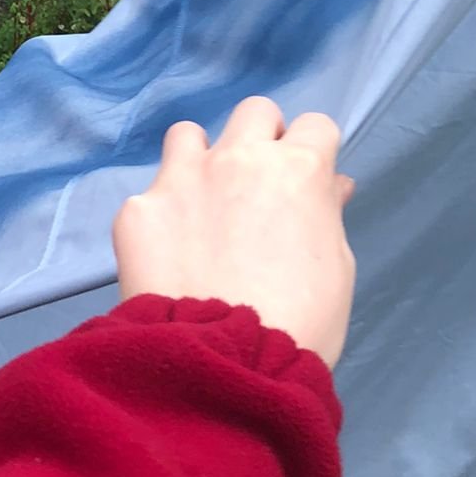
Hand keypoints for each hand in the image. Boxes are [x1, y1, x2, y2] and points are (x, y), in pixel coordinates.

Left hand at [112, 98, 356, 368]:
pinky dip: (161, 217)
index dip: (312, 152)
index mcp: (298, 170)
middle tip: (256, 185)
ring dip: (199, 159)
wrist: (225, 363)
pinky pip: (150, 196)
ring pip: (188, 134)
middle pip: (254, 113)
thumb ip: (326, 214)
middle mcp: (238, 159)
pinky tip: (166, 255)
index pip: (315, 125)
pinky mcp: (138, 209)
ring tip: (200, 204)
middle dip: (260, 140)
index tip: (305, 179)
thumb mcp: (337, 269)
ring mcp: (181, 178)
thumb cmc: (300, 324)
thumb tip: (328, 186)